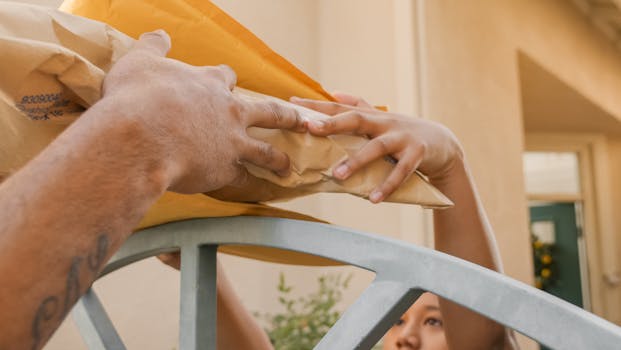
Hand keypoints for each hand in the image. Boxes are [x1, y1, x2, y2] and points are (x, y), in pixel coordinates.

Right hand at [102, 30, 305, 193]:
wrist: (140, 137)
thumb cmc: (138, 97)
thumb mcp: (140, 61)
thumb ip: (154, 47)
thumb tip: (160, 34)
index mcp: (210, 83)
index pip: (226, 77)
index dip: (225, 80)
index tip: (227, 81)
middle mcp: (229, 111)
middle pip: (268, 112)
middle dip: (286, 117)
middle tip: (300, 121)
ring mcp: (233, 142)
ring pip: (266, 151)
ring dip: (278, 159)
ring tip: (288, 166)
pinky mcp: (227, 169)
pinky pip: (245, 180)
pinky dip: (251, 185)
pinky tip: (257, 190)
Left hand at [290, 93, 462, 202]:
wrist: (443, 144)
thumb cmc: (404, 131)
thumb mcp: (382, 117)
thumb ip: (359, 104)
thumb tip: (333, 92)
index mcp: (372, 117)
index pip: (339, 108)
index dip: (316, 106)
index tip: (291, 104)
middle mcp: (384, 123)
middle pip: (356, 119)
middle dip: (332, 123)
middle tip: (310, 128)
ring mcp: (402, 138)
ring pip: (377, 147)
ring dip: (357, 161)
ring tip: (338, 175)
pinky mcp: (417, 154)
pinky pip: (401, 172)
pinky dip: (387, 186)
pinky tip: (373, 199)